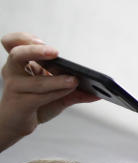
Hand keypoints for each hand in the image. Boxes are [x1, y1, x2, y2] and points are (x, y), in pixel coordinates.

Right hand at [0, 32, 98, 151]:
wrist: (16, 124)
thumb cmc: (34, 103)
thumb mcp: (58, 95)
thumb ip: (76, 92)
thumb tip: (100, 93)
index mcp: (20, 62)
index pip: (12, 42)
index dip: (23, 38)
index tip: (40, 40)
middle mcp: (13, 71)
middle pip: (17, 54)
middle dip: (36, 51)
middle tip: (56, 52)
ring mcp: (14, 87)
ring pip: (36, 82)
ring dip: (57, 81)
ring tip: (74, 80)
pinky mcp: (18, 103)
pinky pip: (38, 97)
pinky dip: (56, 93)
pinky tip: (69, 90)